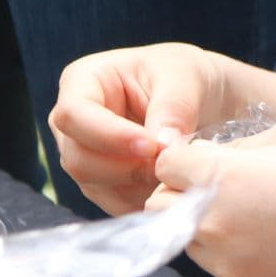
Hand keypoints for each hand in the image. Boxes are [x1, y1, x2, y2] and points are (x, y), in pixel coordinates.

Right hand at [49, 43, 233, 214]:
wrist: (201, 96)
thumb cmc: (185, 75)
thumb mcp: (185, 76)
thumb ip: (173, 108)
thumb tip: (163, 146)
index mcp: (84, 81)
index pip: (73, 115)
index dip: (109, 136)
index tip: (151, 146)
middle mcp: (75, 121)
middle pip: (77, 157)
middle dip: (125, 168)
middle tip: (169, 165)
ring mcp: (84, 153)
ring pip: (92, 184)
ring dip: (136, 187)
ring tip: (174, 174)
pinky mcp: (102, 180)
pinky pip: (112, 201)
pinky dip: (141, 200)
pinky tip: (169, 188)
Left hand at [149, 118, 275, 276]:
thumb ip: (239, 144)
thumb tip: (213, 160)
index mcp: (221, 178)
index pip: (163, 165)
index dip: (184, 157)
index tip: (209, 158)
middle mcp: (214, 225)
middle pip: (160, 207)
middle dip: (181, 194)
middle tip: (224, 188)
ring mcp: (230, 265)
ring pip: (188, 241)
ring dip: (206, 225)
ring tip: (259, 215)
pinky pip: (225, 267)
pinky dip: (239, 253)